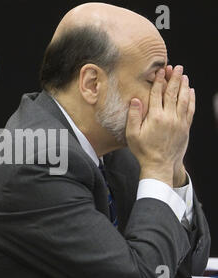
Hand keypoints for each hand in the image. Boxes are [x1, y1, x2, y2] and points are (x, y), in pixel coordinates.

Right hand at [126, 66, 194, 186]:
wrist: (159, 165)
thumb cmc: (143, 150)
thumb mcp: (132, 134)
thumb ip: (133, 116)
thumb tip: (135, 99)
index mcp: (155, 117)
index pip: (157, 94)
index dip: (159, 81)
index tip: (160, 71)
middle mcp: (169, 117)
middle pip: (172, 93)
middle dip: (174, 79)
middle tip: (176, 67)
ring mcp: (179, 122)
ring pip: (183, 99)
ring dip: (184, 86)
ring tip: (183, 76)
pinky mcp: (185, 128)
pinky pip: (190, 110)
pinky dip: (191, 99)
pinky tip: (191, 92)